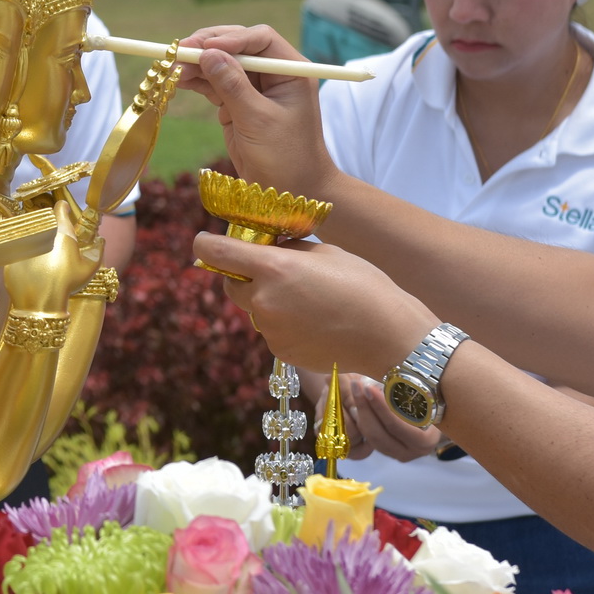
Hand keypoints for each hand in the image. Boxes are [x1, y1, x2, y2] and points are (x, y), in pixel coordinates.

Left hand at [2, 192, 104, 316]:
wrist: (41, 301)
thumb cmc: (67, 284)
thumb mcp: (88, 269)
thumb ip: (98, 252)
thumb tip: (101, 240)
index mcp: (61, 231)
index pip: (60, 208)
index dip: (63, 209)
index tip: (65, 212)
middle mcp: (41, 232)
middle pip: (45, 221)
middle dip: (50, 227)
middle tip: (56, 241)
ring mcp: (24, 241)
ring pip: (30, 233)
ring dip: (37, 240)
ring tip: (43, 256)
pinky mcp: (12, 253)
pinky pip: (19, 249)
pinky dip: (25, 254)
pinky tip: (32, 268)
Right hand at [176, 25, 336, 197]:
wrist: (294, 192)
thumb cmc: (286, 158)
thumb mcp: (258, 120)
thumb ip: (232, 85)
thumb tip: (208, 53)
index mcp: (291, 71)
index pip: (260, 39)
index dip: (231, 38)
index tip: (204, 47)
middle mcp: (274, 74)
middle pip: (238, 47)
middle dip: (208, 47)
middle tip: (179, 52)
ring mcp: (255, 89)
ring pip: (222, 64)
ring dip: (197, 64)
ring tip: (172, 67)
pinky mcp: (239, 105)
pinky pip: (215, 84)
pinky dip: (197, 81)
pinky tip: (178, 79)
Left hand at [197, 231, 435, 379]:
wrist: (388, 334)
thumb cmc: (363, 285)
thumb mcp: (324, 253)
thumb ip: (286, 250)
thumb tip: (264, 248)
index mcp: (273, 268)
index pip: (215, 252)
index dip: (205, 244)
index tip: (206, 241)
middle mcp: (263, 300)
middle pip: (230, 284)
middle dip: (243, 276)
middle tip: (273, 272)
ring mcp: (270, 330)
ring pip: (254, 309)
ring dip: (267, 301)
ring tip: (307, 300)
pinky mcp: (280, 352)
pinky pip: (271, 331)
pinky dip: (283, 324)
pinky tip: (313, 322)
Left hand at [342, 372, 442, 461]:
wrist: (437, 416)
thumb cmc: (433, 401)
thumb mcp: (425, 396)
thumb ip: (408, 392)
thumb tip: (386, 376)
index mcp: (425, 440)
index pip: (397, 427)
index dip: (380, 408)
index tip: (368, 387)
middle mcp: (412, 452)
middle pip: (380, 435)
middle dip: (365, 408)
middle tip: (356, 385)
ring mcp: (398, 454)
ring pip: (372, 438)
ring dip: (360, 413)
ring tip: (355, 390)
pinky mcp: (388, 451)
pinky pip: (370, 439)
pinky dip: (362, 421)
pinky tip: (357, 402)